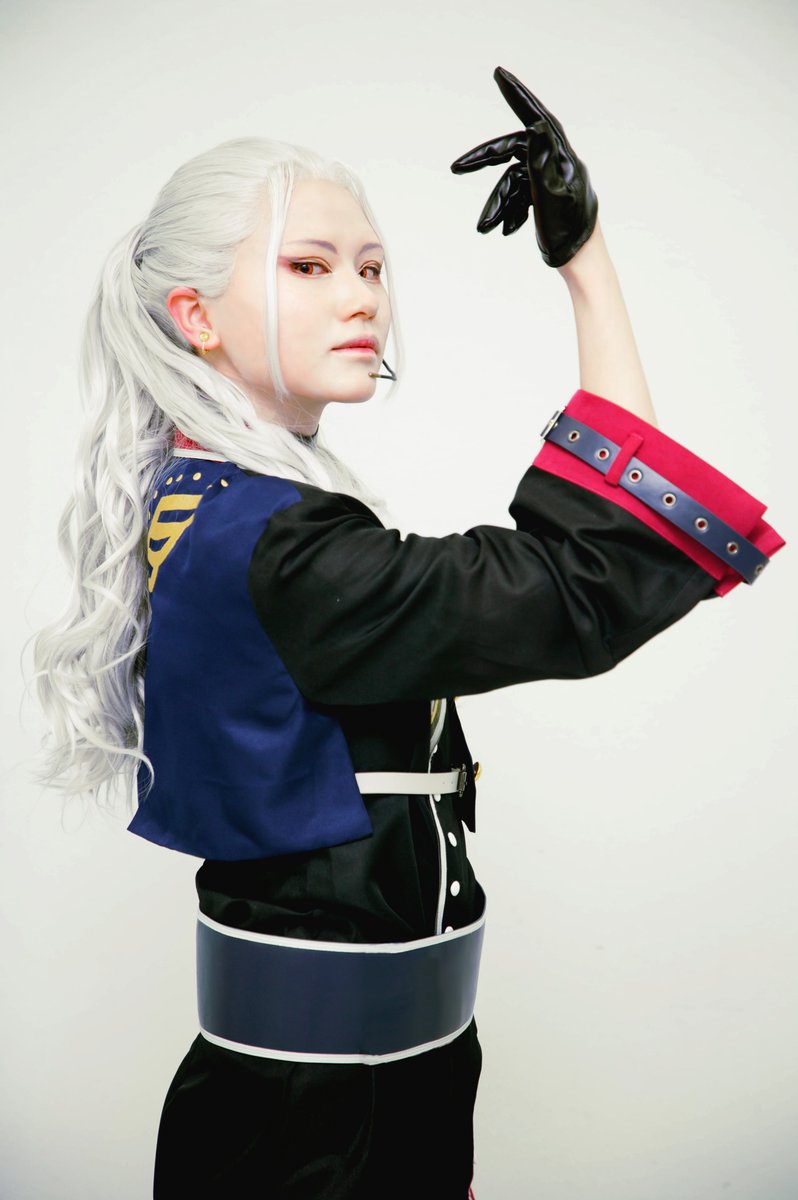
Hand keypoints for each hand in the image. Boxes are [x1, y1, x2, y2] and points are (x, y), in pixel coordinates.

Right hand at [450, 66, 598, 267]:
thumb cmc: (571, 234)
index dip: (517, 96)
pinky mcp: (546, 200)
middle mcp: (557, 165)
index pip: (537, 118)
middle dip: (485, 162)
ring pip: (512, 182)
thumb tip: (533, 127)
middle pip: (514, 151)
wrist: (582, 265)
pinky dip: (508, 212)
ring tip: (485, 227)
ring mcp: (550, 182)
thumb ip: (540, 161)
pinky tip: (506, 231)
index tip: (499, 75)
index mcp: (562, 158)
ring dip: (497, 204)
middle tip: (457, 168)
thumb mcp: (552, 197)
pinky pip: (519, 198)